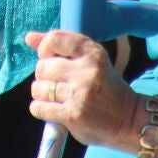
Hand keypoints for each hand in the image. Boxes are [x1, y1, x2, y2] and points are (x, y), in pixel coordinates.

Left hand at [24, 30, 134, 148]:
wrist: (128, 120)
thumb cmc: (106, 87)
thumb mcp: (91, 61)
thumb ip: (62, 46)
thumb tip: (29, 37)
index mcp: (93, 53)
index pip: (54, 39)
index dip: (45, 48)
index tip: (50, 57)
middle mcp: (87, 71)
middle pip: (42, 66)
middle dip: (44, 75)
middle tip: (58, 83)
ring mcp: (79, 94)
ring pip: (38, 88)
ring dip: (42, 94)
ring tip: (56, 97)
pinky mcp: (72, 115)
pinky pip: (39, 108)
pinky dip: (41, 109)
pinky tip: (53, 109)